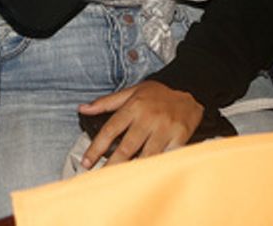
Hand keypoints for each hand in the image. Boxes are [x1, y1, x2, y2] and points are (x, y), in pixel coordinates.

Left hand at [78, 80, 202, 167]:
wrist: (190, 90)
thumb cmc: (158, 94)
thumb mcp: (132, 91)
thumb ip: (106, 102)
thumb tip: (83, 109)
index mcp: (134, 106)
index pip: (110, 129)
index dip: (96, 148)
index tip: (86, 162)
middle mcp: (148, 117)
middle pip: (126, 147)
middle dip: (111, 165)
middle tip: (100, 178)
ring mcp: (165, 128)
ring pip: (146, 155)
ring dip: (132, 170)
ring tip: (120, 181)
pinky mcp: (180, 137)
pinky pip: (166, 157)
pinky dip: (156, 167)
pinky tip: (147, 176)